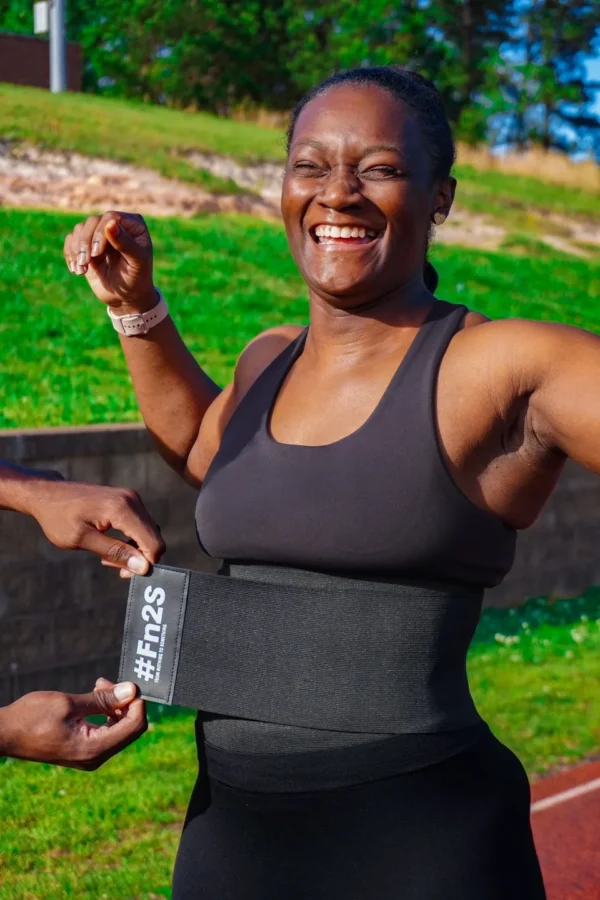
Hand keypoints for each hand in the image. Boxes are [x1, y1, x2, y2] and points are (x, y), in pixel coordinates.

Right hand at [0, 678, 146, 768]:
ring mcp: (90, 756)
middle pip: (130, 728)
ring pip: (120, 728)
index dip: (137, 703)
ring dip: (116, 705)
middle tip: (106, 682)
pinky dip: (106, 713)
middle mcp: (96, 757)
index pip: (135, 726)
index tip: (125, 684)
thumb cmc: (32, 718)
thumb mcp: (69, 703)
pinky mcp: (84, 751)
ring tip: (99, 685)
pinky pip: (107, 731)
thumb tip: (132, 690)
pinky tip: (95, 697)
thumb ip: (103, 699)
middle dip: (125, 702)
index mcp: (94, 749)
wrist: (5, 734)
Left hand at [22, 478, 164, 575]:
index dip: (145, 563)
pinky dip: (131, 539)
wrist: (47, 494)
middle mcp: (132, 500)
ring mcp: (131, 498)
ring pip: (148, 532)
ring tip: (107, 557)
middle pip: (153, 538)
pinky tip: (111, 544)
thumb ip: (115, 552)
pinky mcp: (128, 500)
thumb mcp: (82, 540)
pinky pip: (140, 525)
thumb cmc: (59, 518)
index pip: (153, 543)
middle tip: (110, 565)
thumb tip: (144, 567)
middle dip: (138, 558)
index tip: (121, 572)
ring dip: (134, 550)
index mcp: (121, 509)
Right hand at [63, 211, 155, 314]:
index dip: (100, 232)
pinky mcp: (87, 245)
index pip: (110, 217)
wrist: (127, 296)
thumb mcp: (136, 262)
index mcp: (133, 225)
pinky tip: (77, 270)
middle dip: (86, 242)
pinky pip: (71, 239)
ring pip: (79, 229)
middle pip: (92, 221)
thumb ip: (125, 243)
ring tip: (82, 270)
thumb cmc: (137, 278)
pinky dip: (70, 254)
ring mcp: (100, 234)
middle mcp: (115, 225)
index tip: (97, 253)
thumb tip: (110, 223)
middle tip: (85, 263)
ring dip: (77, 249)